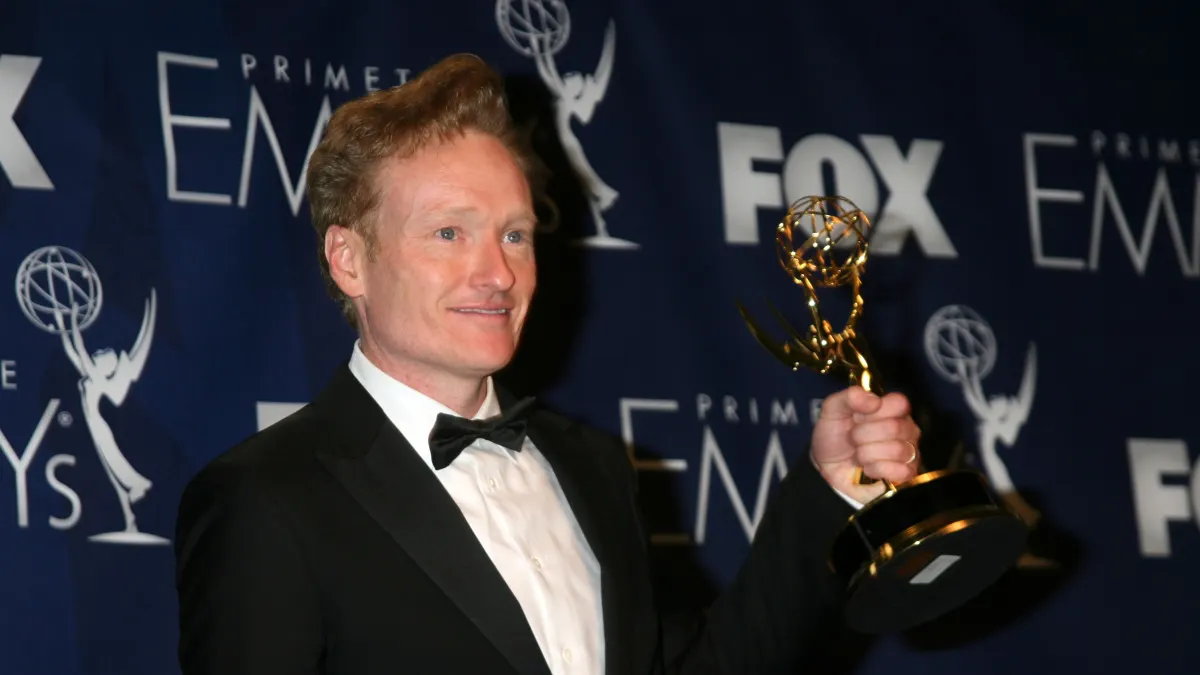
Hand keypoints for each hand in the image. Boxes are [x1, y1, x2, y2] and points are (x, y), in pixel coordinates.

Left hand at [810, 386, 921, 503]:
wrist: (827, 466)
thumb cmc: (835, 435)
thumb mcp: (833, 409)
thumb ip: (850, 397)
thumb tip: (874, 400)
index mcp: (892, 409)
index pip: (899, 403)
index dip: (874, 412)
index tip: (858, 417)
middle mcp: (906, 428)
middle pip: (895, 427)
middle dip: (863, 435)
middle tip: (853, 439)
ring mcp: (909, 451)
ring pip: (897, 449)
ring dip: (867, 453)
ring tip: (858, 454)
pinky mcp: (906, 474)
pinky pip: (901, 470)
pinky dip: (877, 470)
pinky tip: (868, 468)